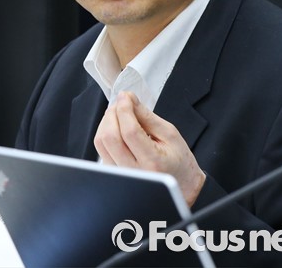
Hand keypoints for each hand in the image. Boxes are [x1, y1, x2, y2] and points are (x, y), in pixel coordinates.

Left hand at [94, 91, 205, 206]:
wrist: (180, 184)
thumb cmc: (178, 161)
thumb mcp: (169, 134)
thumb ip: (147, 116)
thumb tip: (128, 99)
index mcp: (153, 162)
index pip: (129, 132)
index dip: (124, 110)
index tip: (126, 96)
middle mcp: (134, 172)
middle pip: (110, 137)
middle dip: (112, 113)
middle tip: (122, 103)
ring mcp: (120, 175)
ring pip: (101, 142)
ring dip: (107, 121)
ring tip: (120, 114)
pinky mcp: (113, 173)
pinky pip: (101, 148)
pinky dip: (106, 132)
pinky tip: (117, 127)